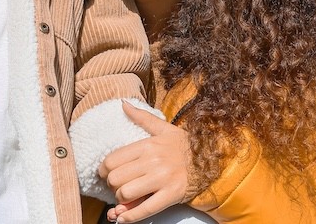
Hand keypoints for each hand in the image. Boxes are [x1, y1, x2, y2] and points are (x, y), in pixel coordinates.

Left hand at [99, 100, 189, 222]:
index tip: (105, 173)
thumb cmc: (184, 145)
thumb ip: (142, 117)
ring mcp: (162, 179)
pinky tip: (122, 217)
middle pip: (116, 178)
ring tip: (125, 196)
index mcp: (148, 144)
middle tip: (116, 185)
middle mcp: (153, 161)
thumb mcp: (164, 128)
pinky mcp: (171, 195)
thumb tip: (123, 103)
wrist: (211, 160)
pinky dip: (129, 217)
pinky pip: (144, 209)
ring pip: (126, 194)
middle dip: (111, 185)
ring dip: (120, 199)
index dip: (103, 170)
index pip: (113, 160)